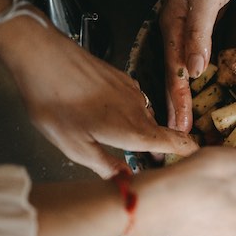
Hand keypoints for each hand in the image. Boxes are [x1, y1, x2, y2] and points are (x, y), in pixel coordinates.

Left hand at [0, 19, 197, 178]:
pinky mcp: (122, 79)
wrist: (43, 56)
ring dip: (136, 130)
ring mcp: (132, 91)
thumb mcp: (74, 146)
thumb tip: (125, 180)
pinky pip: (133, 103)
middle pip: (160, 134)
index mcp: (135, 130)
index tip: (192, 165)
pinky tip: (99, 114)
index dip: (190, 155)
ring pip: (144, 118)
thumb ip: (105, 166)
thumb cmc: (55, 103)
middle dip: (154, 149)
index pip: (178, 143)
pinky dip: (125, 114)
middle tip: (137, 162)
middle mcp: (140, 110)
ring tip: (108, 137)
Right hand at [159, 0, 235, 130]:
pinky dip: (193, 79)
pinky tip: (199, 89)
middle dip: (175, 110)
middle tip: (176, 141)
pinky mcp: (199, 24)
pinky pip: (194, 58)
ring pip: (183, 71)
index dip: (177, 105)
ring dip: (183, 99)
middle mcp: (179, 34)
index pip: (175, 76)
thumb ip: (198, 33)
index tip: (177, 133)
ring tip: (183, 124)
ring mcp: (187, 29)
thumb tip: (194, 69)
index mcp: (177, 30)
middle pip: (175, 79)